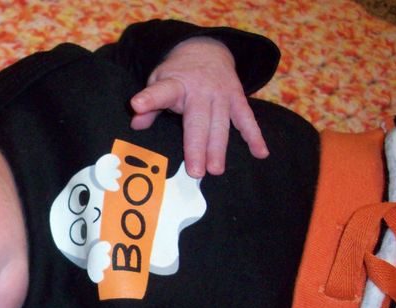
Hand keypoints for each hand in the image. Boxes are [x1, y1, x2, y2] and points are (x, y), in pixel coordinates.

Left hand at [130, 37, 268, 176]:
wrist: (207, 49)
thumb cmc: (178, 75)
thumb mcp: (159, 81)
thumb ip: (151, 105)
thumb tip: (135, 125)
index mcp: (176, 84)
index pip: (161, 92)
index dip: (150, 99)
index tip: (137, 105)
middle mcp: (201, 90)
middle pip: (198, 122)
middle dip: (196, 147)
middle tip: (195, 171)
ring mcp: (221, 95)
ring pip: (220, 125)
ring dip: (219, 148)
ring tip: (215, 170)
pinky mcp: (237, 99)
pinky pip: (247, 119)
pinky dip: (254, 136)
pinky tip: (260, 153)